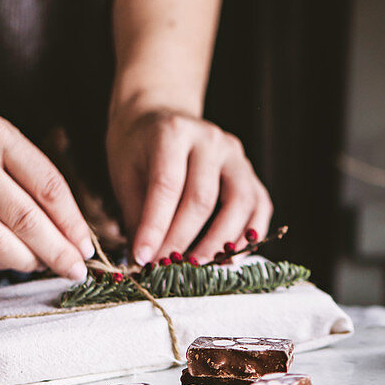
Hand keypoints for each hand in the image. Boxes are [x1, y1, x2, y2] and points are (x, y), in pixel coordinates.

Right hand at [0, 107, 93, 278]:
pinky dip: (0, 261)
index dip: (72, 222)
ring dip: (29, 260)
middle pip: (25, 218)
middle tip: (75, 269)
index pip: (47, 186)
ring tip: (46, 266)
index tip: (86, 245)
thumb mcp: (6, 142)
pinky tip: (18, 261)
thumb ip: (35, 179)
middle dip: (57, 250)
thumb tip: (71, 232)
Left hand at [106, 107, 272, 264]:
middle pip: (203, 198)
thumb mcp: (125, 172)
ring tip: (197, 266)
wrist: (161, 117)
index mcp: (174, 133)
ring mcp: (236, 154)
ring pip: (240, 202)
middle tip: (165, 267)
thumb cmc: (138, 147)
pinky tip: (229, 256)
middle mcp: (211, 139)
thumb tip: (146, 259)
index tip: (143, 257)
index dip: (156, 226)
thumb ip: (138, 214)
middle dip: (183, 239)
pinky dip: (249, 234)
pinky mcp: (250, 170)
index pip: (167, 185)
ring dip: (219, 241)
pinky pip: (259, 205)